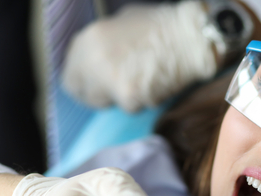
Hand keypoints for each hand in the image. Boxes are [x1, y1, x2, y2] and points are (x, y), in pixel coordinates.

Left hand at [62, 2, 216, 111]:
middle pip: (86, 95)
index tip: (97, 87)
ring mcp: (108, 80)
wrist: (189, 38)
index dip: (86, 84)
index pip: (71, 77)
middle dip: (102, 95)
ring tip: (144, 80)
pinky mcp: (128, 96)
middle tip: (121, 91)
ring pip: (110, 103)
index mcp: (87, 40)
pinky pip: (131, 107)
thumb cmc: (161, 27)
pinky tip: (156, 84)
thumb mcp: (121, 24)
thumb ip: (102, 45)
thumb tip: (97, 62)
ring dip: (124, 98)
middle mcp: (92, 61)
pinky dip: (143, 101)